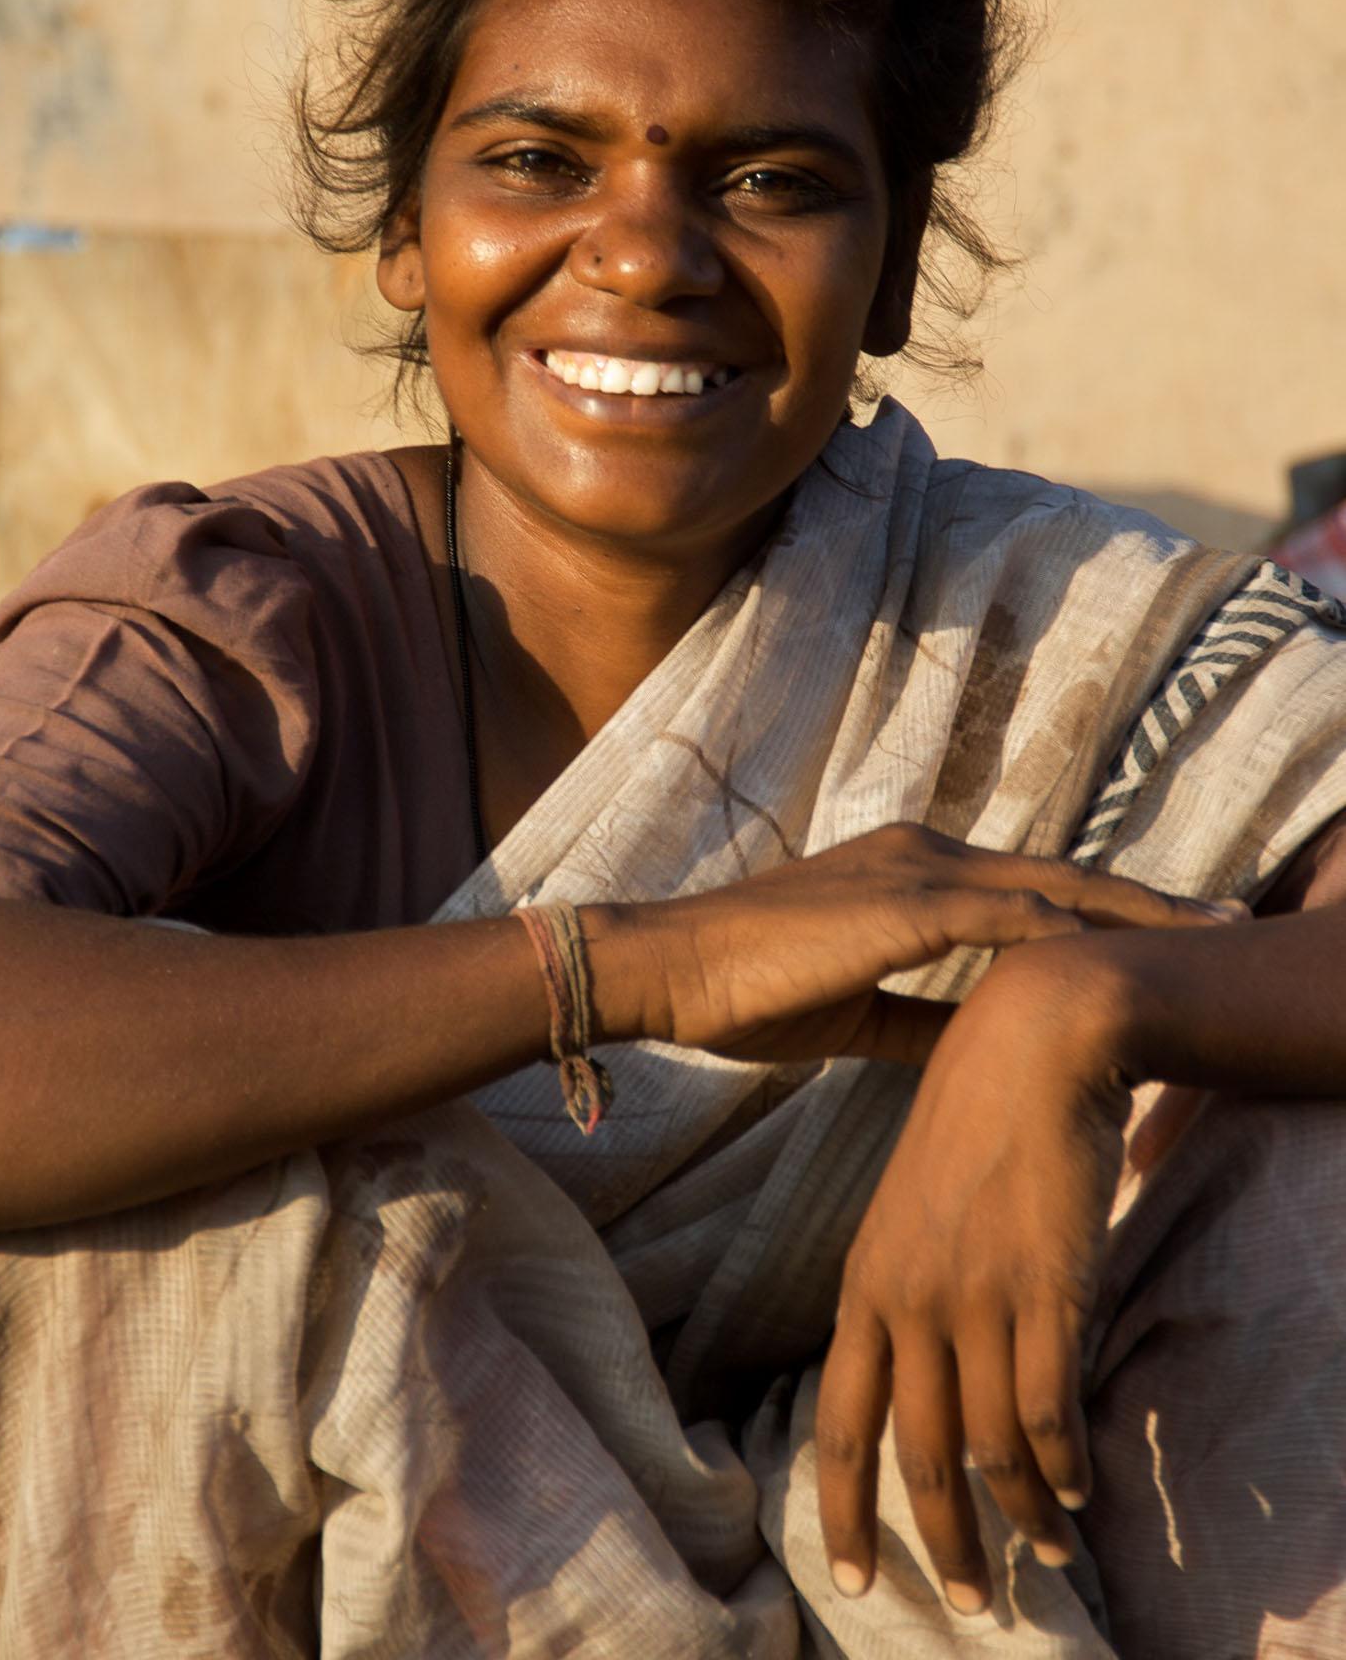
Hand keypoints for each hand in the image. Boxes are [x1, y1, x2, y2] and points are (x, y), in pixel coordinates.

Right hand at [632, 821, 1237, 1063]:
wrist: (672, 965)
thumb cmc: (745, 987)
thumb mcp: (854, 1008)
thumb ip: (922, 1016)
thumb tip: (979, 1043)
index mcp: (910, 871)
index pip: (1030, 889)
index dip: (1103, 911)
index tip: (1166, 934)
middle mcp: (924, 854)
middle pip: (1063, 876)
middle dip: (1147, 902)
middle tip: (1226, 919)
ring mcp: (915, 871)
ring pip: (1053, 887)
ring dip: (1134, 912)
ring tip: (1205, 932)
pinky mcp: (903, 903)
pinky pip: (1007, 915)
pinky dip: (1067, 932)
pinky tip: (1114, 959)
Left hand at [813, 935, 1134, 1611]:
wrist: (1026, 1044)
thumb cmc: (969, 1120)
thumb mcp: (909, 1208)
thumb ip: (907, 1287)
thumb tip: (917, 1366)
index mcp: (864, 1282)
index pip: (838, 1420)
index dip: (845, 1509)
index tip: (857, 1578)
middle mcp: (909, 1300)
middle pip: (917, 1456)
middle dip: (944, 1543)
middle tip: (975, 1603)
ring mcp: (975, 1295)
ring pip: (991, 1447)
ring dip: (1023, 1517)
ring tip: (1048, 1554)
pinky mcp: (1044, 1284)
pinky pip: (1049, 1406)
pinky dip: (1066, 1462)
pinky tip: (1081, 1487)